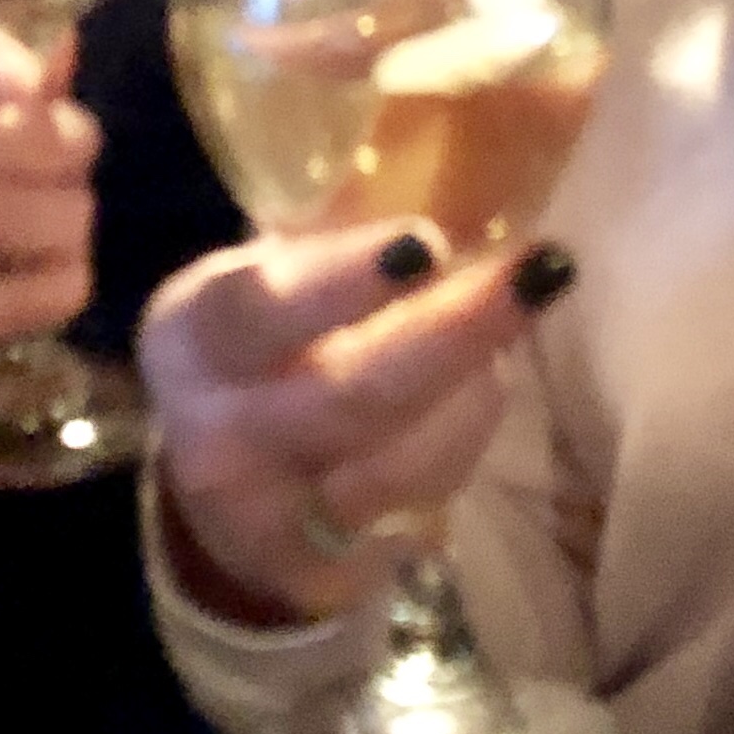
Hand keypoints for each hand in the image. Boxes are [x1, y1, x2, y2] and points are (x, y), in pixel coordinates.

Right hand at [140, 216, 566, 626]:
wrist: (210, 496)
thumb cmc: (252, 349)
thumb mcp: (252, 285)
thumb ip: (324, 243)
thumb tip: (453, 163)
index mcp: (193, 335)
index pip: (260, 307)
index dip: (345, 280)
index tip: (427, 243)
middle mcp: (221, 434)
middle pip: (353, 395)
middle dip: (458, 332)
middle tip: (540, 270)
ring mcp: (271, 515)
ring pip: (403, 459)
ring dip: (477, 385)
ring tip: (516, 313)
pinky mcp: (320, 570)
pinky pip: (421, 505)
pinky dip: (463, 439)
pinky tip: (477, 391)